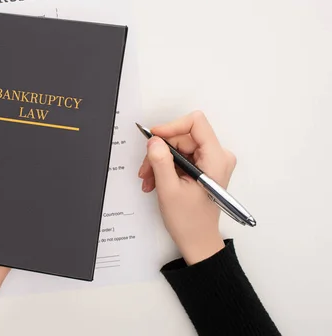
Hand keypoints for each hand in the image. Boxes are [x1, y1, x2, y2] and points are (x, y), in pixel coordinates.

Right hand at [138, 111, 236, 264]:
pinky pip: (181, 157)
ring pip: (178, 147)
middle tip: (146, 170)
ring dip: (159, 162)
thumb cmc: (190, 221)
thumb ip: (161, 161)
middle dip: (160, 152)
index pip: (196, 123)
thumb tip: (154, 141)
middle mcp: (218, 157)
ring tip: (149, 180)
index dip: (171, 127)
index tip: (154, 137)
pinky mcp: (204, 167)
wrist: (198, 240)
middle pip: (182, 137)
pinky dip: (166, 167)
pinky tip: (156, 181)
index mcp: (216, 159)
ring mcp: (211, 162)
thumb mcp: (169, 190)